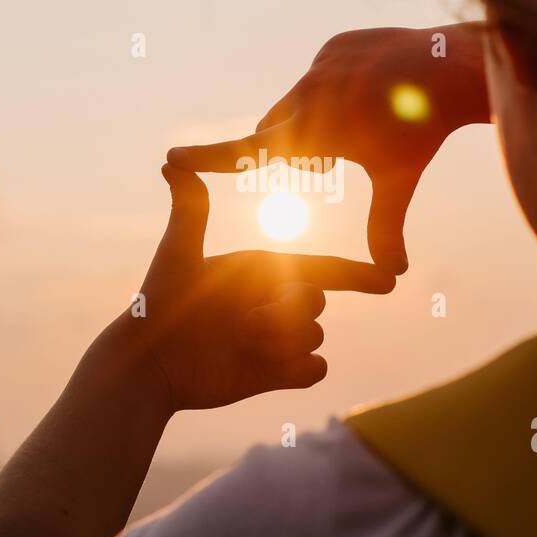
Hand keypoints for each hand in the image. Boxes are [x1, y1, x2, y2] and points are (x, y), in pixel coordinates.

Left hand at [130, 164, 395, 411]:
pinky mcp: (277, 374)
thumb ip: (190, 212)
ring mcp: (278, 339)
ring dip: (284, 342)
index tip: (387, 280)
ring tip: (243, 343)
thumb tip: (172, 161)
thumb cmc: (157, 307)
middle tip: (246, 321)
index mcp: (263, 270)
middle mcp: (275, 301)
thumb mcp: (178, 256)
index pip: (321, 269)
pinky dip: (299, 370)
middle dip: (289, 310)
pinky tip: (269, 370)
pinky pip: (316, 370)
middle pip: (317, 302)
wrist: (149, 365)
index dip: (355, 274)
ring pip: (316, 337)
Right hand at [166, 24, 487, 274]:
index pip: (250, 149)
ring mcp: (321, 64)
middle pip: (274, 130)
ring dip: (312, 122)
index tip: (173, 158)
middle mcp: (309, 92)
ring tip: (354, 131)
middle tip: (327, 164)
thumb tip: (393, 275)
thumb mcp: (398, 180)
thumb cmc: (423, 131)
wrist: (450, 66)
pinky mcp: (334, 46)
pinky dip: (333, 92)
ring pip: (296, 102)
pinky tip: (368, 95)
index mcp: (315, 129)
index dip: (210, 158)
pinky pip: (320, 76)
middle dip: (288, 151)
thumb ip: (387, 226)